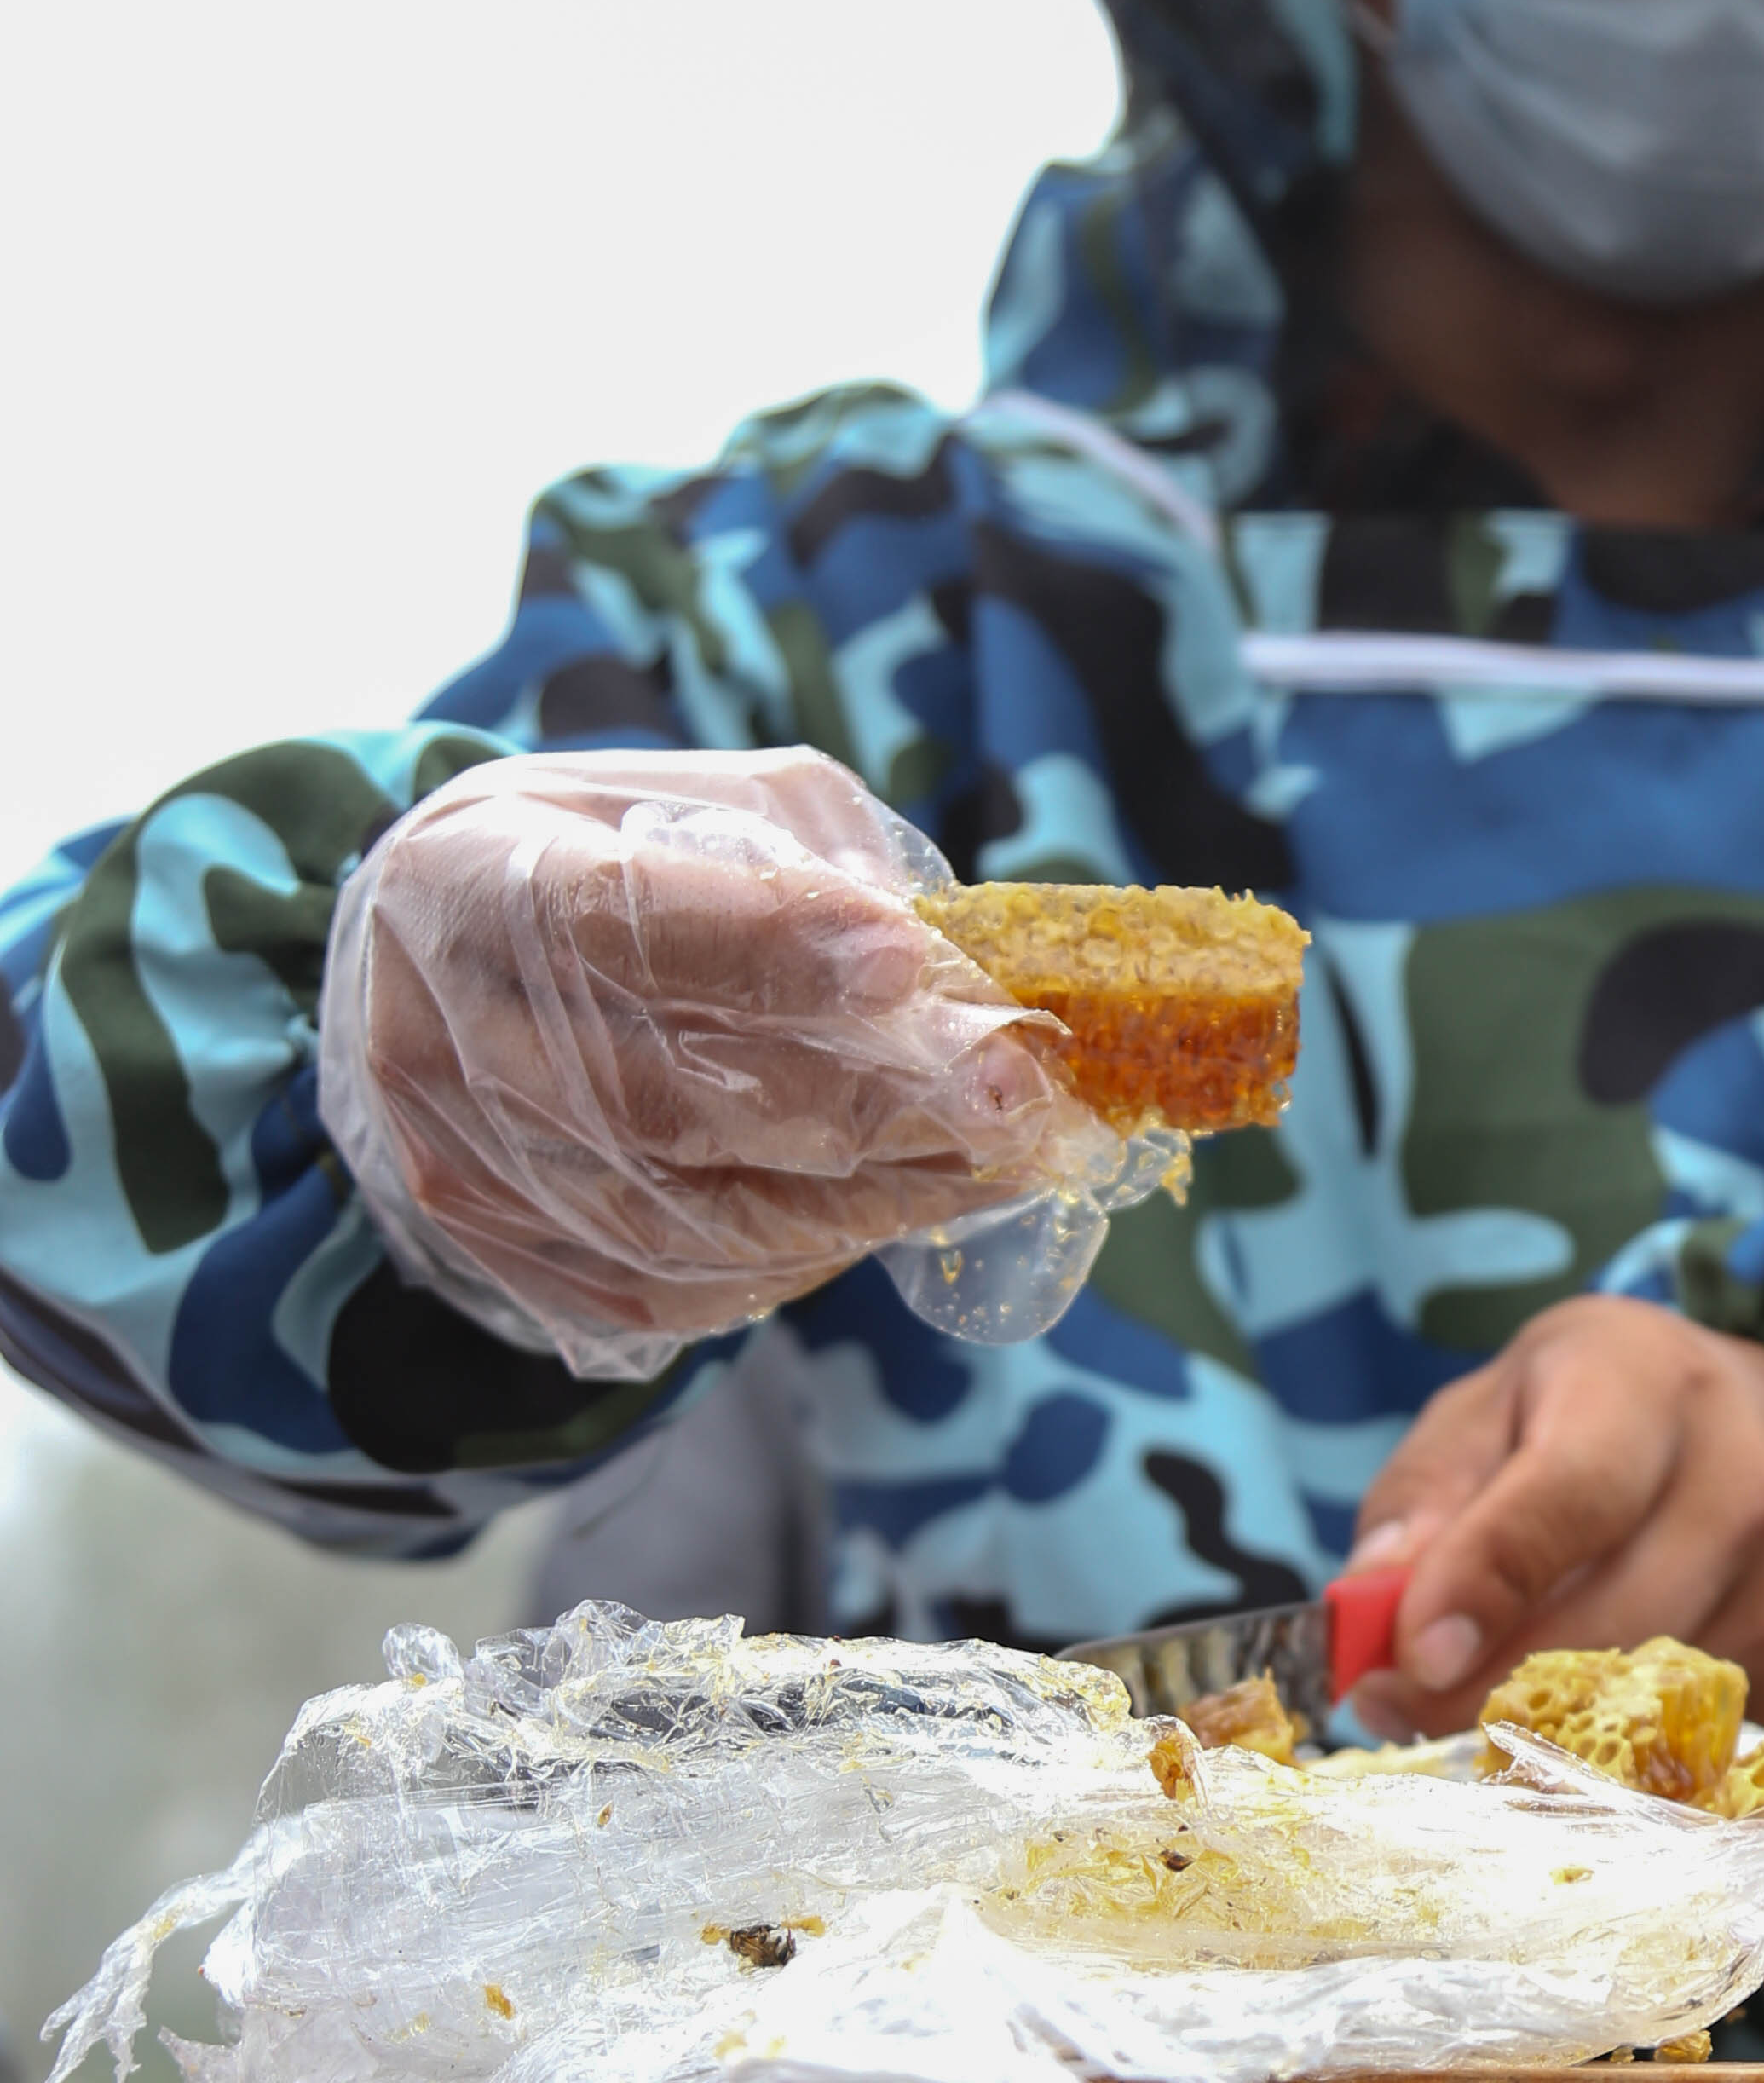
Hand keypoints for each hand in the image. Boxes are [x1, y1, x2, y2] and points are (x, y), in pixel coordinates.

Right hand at [319, 749, 1074, 1374]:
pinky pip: (678, 1288)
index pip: (622, 919)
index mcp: (478, 880)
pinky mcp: (504, 1259)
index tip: (910, 964)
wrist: (430, 967)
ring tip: (996, 1165)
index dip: (770, 945)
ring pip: (690, 1215)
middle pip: (673, 1095)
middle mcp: (444, 1035)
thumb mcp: (679, 794)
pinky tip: (895, 1211)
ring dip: (867, 1199)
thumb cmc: (592, 860)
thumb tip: (928, 948)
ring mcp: (466, 1166)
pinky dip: (806, 1256)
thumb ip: (800, 846)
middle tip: (1015, 1097)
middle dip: (870, 1100)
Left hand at [1345, 1296, 1763, 1736]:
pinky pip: (1685, 1734)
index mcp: (1648, 1383)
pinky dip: (1608, 1736)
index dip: (1484, 1585)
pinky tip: (1568, 1702)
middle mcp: (1746, 1472)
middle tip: (1392, 1704)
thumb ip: (1424, 1499)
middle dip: (1482, 1685)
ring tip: (1468, 1697)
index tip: (1407, 1659)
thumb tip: (1376, 1612)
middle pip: (1608, 1621)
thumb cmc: (1592, 1409)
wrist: (1753, 1417)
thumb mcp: (1490, 1409)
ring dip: (1537, 1721)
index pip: (1571, 1496)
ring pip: (1643, 1697)